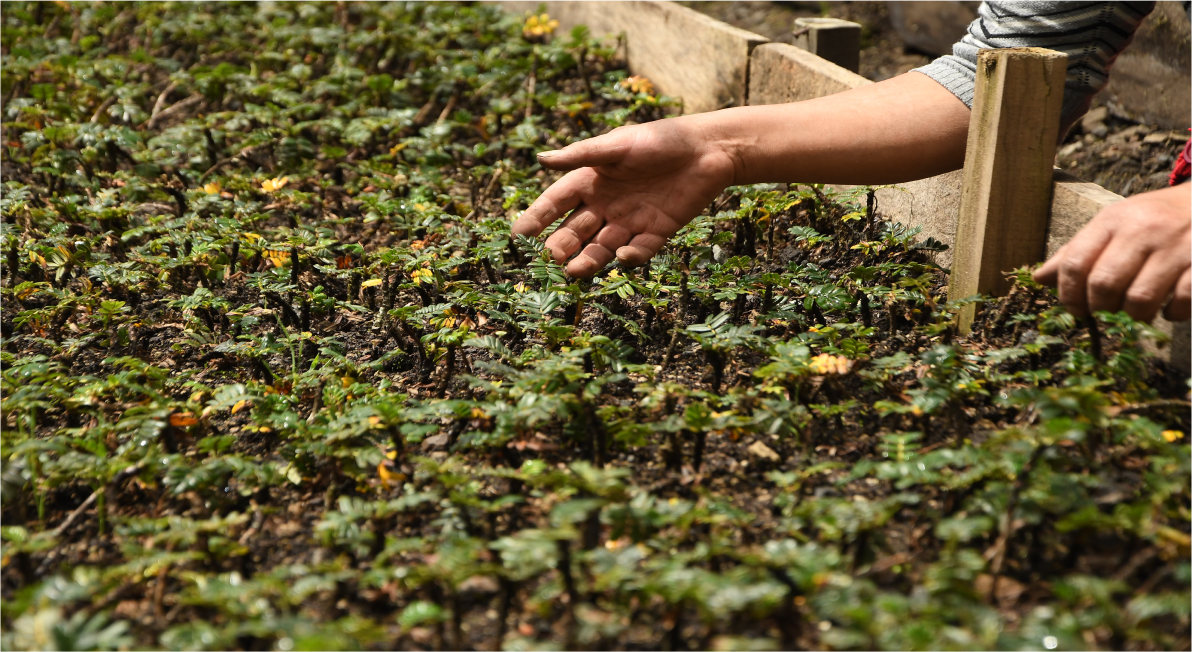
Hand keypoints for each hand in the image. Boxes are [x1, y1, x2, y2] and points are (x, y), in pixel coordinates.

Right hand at [511, 117, 737, 276]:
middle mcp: (607, 204)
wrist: (709, 149)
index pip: (557, 202)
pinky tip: (622, 255)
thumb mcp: (619, 143)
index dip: (538, 217)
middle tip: (549, 258)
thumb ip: (583, 155)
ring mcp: (631, 220)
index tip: (519, 236)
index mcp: (592, 180)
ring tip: (573, 272)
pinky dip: (630, 256)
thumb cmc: (661, 138)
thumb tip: (542, 159)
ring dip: (588, 259)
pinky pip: (639, 250)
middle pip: (577, 230)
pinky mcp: (657, 231)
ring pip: (602, 246)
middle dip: (562, 244)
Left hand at [1034, 183, 1191, 321]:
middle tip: (1107, 315)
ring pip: (1139, 299)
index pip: (1074, 263)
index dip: (1068, 295)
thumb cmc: (1153, 218)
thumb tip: (1038, 278)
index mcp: (1113, 220)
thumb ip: (1077, 251)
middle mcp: (1144, 229)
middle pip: (1103, 284)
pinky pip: (1182, 301)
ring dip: (1134, 317)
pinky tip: (1169, 309)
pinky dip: (1172, 314)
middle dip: (1099, 310)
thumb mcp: (1113, 224)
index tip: (1076, 311)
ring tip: (1136, 314)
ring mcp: (1177, 245)